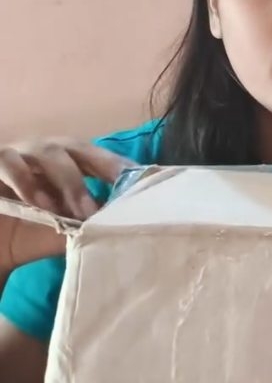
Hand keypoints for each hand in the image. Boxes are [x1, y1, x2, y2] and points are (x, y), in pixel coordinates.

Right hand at [0, 138, 134, 277]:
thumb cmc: (20, 234)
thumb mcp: (56, 233)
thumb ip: (82, 227)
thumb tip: (120, 230)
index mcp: (64, 166)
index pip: (99, 160)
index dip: (121, 167)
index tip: (148, 180)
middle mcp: (44, 154)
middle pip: (79, 148)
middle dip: (104, 165)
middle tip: (124, 185)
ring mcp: (18, 154)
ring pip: (49, 152)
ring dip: (69, 180)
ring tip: (82, 210)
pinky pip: (9, 161)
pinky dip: (25, 180)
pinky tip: (38, 202)